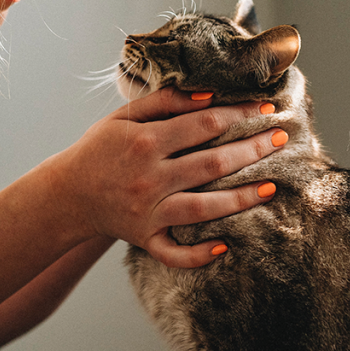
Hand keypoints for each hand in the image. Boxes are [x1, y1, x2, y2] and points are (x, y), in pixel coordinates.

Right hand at [50, 87, 284, 267]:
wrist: (67, 194)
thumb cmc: (100, 149)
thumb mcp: (124, 117)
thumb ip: (165, 102)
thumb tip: (209, 95)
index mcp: (146, 142)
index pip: (204, 124)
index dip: (239, 113)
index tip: (265, 107)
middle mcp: (150, 178)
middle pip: (212, 164)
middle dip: (252, 149)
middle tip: (282, 139)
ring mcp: (148, 212)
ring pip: (203, 209)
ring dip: (240, 199)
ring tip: (271, 188)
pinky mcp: (145, 238)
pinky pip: (174, 253)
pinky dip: (198, 254)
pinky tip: (224, 246)